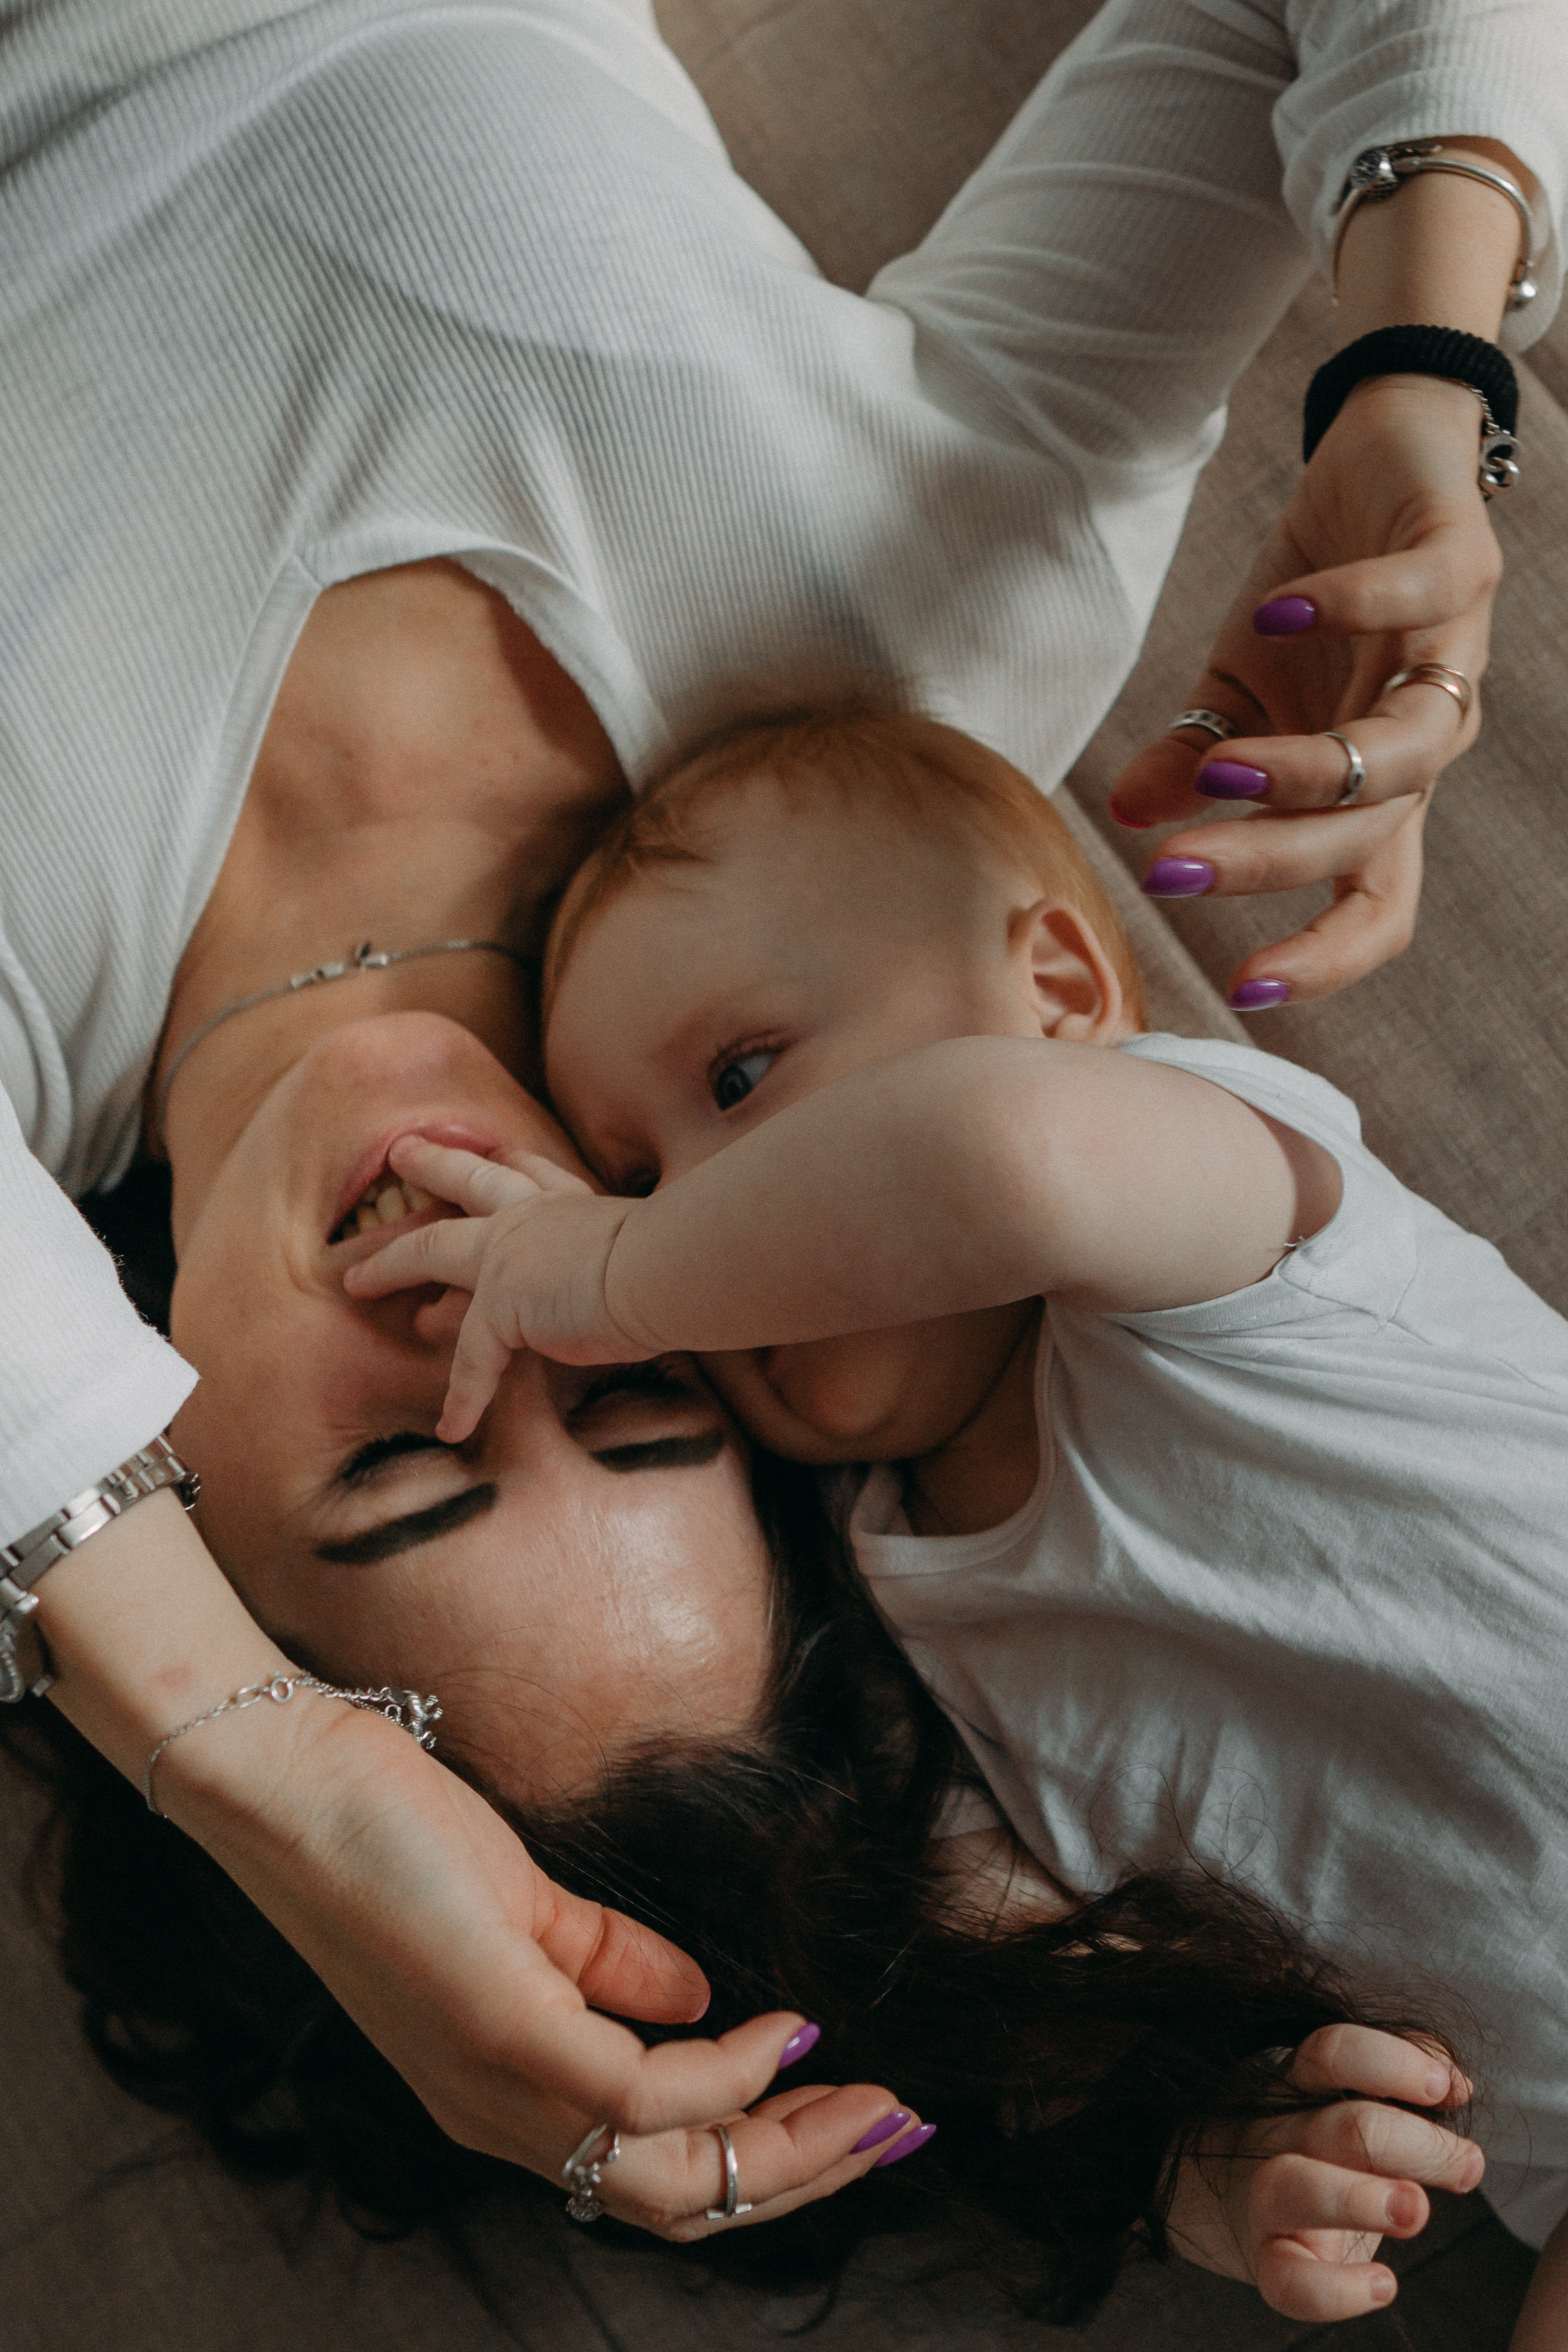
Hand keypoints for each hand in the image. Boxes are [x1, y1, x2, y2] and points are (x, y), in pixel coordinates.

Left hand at [164, 1691, 924, 2240]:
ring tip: (869, 2100)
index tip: (850, 2111)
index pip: (650, 2171)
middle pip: (677, 2199)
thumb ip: (609, 1963)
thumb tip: (698, 1999)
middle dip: (802, 2173)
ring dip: (789, 2143)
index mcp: (504, 2092)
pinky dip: (727, 2072)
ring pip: (671, 2173)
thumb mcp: (522, 1907)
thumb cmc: (388, 1833)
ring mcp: (500, 2083)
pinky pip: (642, 2091)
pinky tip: (781, 2029)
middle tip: (894, 2130)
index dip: (760, 2158)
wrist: (287, 1785)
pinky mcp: (503, 2026)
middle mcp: (502, 2115)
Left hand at [344, 1135, 655, 1433]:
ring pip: (431, 1249)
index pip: (534, 1173)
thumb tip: (664, 1283)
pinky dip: (463, 1398)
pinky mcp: (501, 1305)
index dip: (511, 1162)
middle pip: (470, 1181)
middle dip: (434, 1165)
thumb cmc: (683, 1257)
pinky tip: (451, 1427)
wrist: (668, 1266)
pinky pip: (472, 1361)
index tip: (494, 1151)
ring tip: (356, 1282)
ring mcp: (509, 1254)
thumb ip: (641, 1262)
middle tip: (403, 1153)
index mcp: (577, 1204)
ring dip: (390, 1264)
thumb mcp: (658, 1249)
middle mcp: (536, 1217)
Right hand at [1110, 375, 1499, 1004]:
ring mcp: (1452, 657)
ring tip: (1216, 768)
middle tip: (1168, 878)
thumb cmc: (1310, 600)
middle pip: (1368, 840)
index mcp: (1374, 790)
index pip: (1373, 902)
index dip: (1324, 959)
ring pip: (1403, 750)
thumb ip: (1190, 762)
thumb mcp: (1231, 690)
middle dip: (1267, 867)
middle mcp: (1424, 743)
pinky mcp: (1464, 564)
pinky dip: (1345, 610)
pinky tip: (1274, 612)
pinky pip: (1418, 599)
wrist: (1384, 456)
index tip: (1242, 992)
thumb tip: (1125, 818)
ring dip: (1302, 772)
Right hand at [1164, 2024, 1482, 2320]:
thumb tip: (1455, 2082)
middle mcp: (1275, 2134)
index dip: (1392, 2063)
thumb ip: (1397, 2076)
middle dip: (1416, 2145)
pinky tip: (1384, 2285)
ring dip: (1364, 2200)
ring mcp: (1263, 2199)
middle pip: (1341, 2128)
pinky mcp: (1266, 2262)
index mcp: (1296, 2085)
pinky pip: (1289, 2283)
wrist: (1223, 2195)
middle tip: (1467, 2165)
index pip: (1333, 2053)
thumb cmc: (1308, 2143)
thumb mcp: (1342, 2097)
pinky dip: (1338, 2291)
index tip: (1446, 2088)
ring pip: (1298, 2190)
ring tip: (1416, 2210)